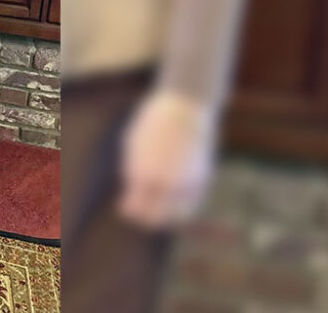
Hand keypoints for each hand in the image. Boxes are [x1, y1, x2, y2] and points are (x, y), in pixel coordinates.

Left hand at [118, 90, 216, 229]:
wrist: (185, 107)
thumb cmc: (153, 121)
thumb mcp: (133, 144)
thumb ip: (132, 169)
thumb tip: (132, 189)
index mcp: (143, 174)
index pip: (136, 209)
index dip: (130, 212)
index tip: (125, 209)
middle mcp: (166, 183)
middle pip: (155, 218)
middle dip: (145, 219)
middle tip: (139, 214)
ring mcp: (186, 182)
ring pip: (176, 216)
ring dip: (166, 217)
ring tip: (157, 210)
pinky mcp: (203, 178)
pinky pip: (192, 205)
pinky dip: (183, 209)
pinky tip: (174, 204)